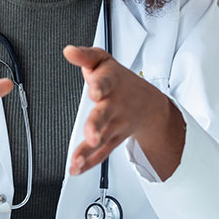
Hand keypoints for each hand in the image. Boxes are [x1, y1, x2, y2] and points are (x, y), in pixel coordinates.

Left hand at [63, 45, 184, 179]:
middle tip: (91, 135)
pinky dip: (89, 162)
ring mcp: (115, 125)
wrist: (149, 105)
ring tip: (76, 160)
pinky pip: (101, 153)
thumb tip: (68, 51)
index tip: (94, 91)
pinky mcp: (112, 140)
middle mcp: (114, 106)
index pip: (105, 82)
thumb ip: (85, 56)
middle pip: (104, 116)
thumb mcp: (103, 61)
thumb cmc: (120, 81)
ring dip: (89, 151)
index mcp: (111, 83)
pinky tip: (76, 168)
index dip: (99, 86)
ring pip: (102, 139)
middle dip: (96, 125)